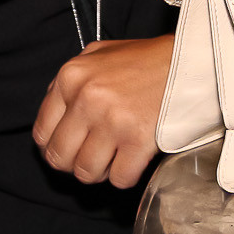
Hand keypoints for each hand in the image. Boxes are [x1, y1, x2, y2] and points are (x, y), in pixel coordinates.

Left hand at [31, 34, 174, 188]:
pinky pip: (119, 179)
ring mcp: (111, 121)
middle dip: (74, 163)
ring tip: (115, 157)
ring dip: (100, 172)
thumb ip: (72, 82)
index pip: (42, 133)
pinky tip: (133, 159)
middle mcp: (86, 99)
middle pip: (60, 158)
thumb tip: (55, 112)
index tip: (70, 149)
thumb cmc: (146, 59)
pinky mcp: (138, 140)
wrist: (191, 60)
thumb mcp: (99, 55)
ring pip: (86, 173)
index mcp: (71, 77)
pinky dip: (126, 175)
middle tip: (93, 156)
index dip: (55, 147)